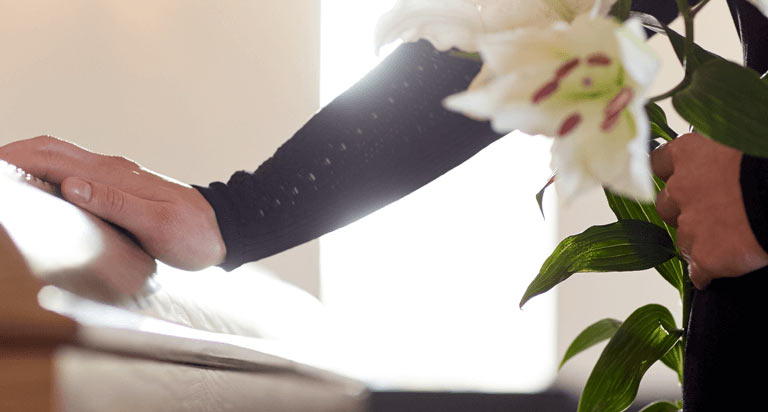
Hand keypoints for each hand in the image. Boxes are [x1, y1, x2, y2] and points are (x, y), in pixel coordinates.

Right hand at [0, 135, 225, 270]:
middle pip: (51, 150)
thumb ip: (116, 205)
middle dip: (14, 156)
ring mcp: (115, 177)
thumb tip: (70, 186)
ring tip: (9, 183)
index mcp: (114, 176)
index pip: (53, 158)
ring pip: (62, 159)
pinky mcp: (120, 189)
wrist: (224, 231)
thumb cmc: (194, 234)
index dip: (15, 159)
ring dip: (29, 163)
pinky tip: (41, 192)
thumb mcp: (158, 225)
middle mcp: (111, 170)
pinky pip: (76, 174)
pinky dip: (48, 175)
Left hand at [651, 133, 767, 288]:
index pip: (659, 163)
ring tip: (725, 242)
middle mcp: (681, 188)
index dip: (672, 174)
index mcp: (689, 152)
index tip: (680, 178)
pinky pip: (698, 271)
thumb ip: (721, 154)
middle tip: (711, 213)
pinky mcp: (706, 256)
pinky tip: (717, 273)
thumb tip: (726, 165)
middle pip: (666, 205)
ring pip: (682, 240)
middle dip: (682, 211)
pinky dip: (706, 273)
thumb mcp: (741, 141)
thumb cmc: (767, 158)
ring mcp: (690, 224)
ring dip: (697, 242)